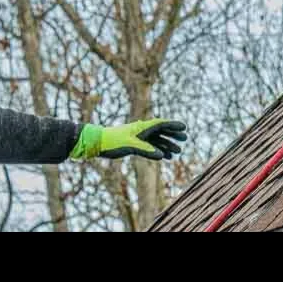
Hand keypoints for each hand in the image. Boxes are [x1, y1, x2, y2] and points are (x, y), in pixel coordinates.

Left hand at [70, 119, 187, 160]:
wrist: (98, 143)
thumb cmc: (113, 142)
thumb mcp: (130, 146)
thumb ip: (146, 150)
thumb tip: (162, 155)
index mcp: (141, 128)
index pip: (161, 124)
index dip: (173, 126)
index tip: (184, 128)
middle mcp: (141, 131)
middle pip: (160, 131)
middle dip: (173, 135)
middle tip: (184, 139)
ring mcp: (137, 137)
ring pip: (156, 140)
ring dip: (167, 145)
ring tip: (177, 152)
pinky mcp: (132, 144)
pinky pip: (149, 147)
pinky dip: (157, 151)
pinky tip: (164, 157)